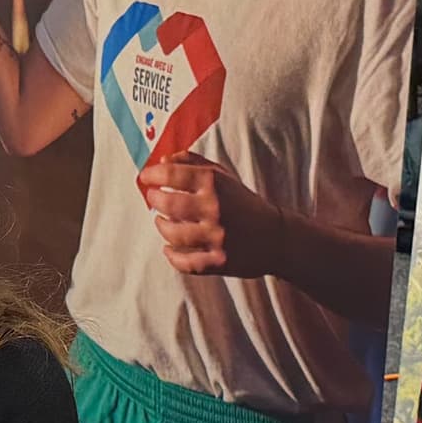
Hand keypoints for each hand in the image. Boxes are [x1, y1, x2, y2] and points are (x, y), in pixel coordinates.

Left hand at [138, 153, 279, 279]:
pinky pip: (185, 262)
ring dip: (161, 226)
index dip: (153, 174)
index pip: (172, 174)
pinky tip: (168, 248)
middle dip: (154, 199)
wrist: (275, 237)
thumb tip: (163, 159)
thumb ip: (193, 163)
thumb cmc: (243, 203)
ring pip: (173, 234)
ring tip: (162, 221)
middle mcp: (215, 209)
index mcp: (215, 184)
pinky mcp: (218, 261)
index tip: (145, 176)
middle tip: (153, 198)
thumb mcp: (224, 177)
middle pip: (168, 204)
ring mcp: (217, 237)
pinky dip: (172, 256)